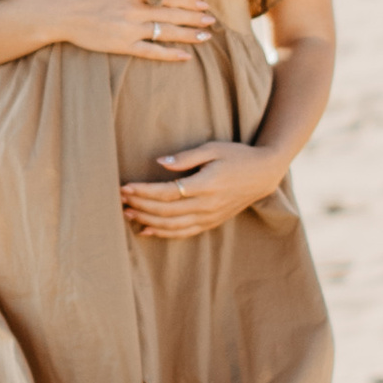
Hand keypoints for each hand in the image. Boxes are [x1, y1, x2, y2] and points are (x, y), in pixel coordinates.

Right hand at [45, 0, 217, 61]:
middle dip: (195, 17)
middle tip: (212, 20)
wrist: (58, 10)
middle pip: (173, 13)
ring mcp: (129, 28)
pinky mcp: (121, 44)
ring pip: (166, 31)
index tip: (204, 4)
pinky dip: (170, 54)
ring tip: (206, 36)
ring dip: (189, 34)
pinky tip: (185, 56)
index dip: (190, 0)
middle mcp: (135, 8)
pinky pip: (151, 51)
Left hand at [121, 142, 276, 238]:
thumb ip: (185, 158)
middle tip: (119, 199)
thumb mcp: (213, 148)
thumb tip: (159, 163)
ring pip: (172, 225)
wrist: (263, 174)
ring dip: (147, 220)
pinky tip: (146, 230)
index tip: (125, 187)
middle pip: (165, 211)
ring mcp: (209, 217)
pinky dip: (163, 234)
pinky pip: (184, 233)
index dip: (144, 192)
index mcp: (206, 185)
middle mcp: (206, 205)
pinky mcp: (211, 223)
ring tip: (127, 213)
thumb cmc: (237, 156)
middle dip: (140, 205)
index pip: (167, 193)